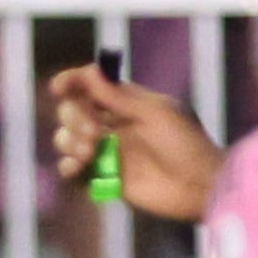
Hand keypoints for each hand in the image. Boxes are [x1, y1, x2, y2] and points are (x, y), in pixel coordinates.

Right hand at [47, 63, 223, 224]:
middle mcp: (113, 125)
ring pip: (69, 140)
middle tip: (94, 132)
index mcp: (127, 102)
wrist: (198, 185)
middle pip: (73, 111)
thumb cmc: (185, 143)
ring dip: (70, 141)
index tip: (58, 88)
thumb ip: (119, 96)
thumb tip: (90, 72)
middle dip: (73, 117)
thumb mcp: (155, 113)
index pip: (90, 85)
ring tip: (89, 152)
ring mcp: (108, 152)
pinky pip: (74, 172)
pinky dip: (68, 167)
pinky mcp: (106, 179)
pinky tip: (76, 167)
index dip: (71, 82)